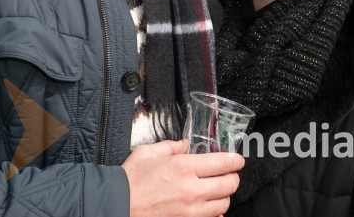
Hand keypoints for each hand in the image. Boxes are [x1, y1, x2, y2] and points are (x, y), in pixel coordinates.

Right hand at [122, 140, 243, 216]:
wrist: (117, 206)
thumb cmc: (130, 180)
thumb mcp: (147, 153)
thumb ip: (170, 146)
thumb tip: (185, 144)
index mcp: (183, 167)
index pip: (223, 163)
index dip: (235, 161)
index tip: (237, 160)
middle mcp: (191, 190)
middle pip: (229, 185)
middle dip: (233, 178)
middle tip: (229, 174)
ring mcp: (191, 211)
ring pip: (224, 204)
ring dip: (224, 196)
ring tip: (217, 191)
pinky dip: (214, 213)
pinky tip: (207, 207)